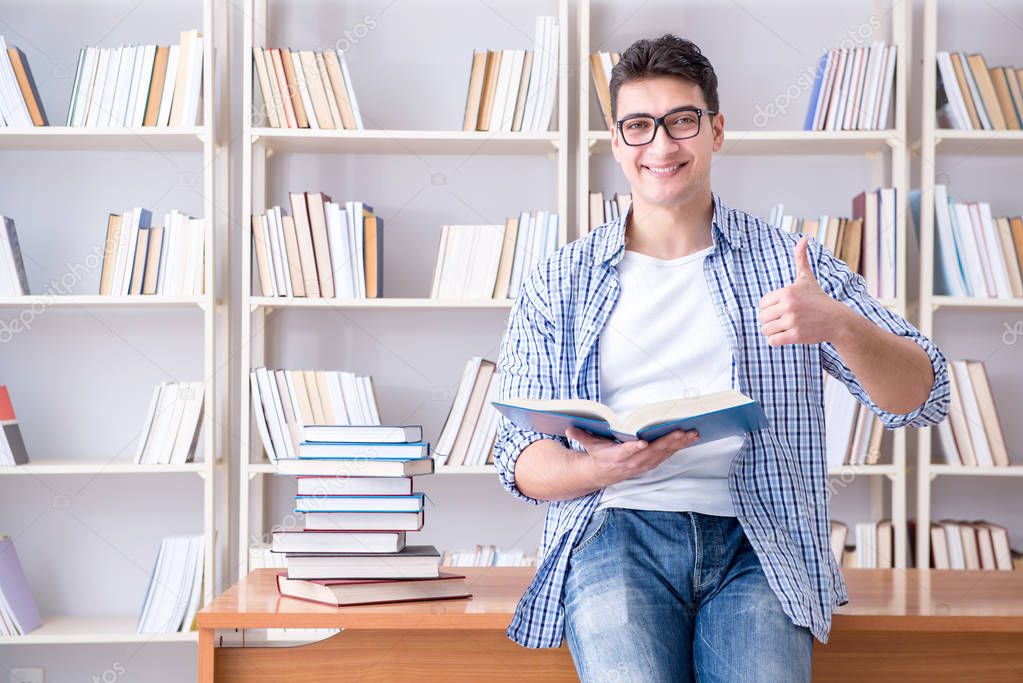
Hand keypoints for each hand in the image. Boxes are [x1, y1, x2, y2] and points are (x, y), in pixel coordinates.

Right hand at [566, 426, 699, 487]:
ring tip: (693, 433)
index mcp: (617, 456)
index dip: (634, 448)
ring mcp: (643, 464)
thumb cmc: (598, 455)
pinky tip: (689, 438)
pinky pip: (667, 454)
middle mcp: (633, 462)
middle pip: (653, 451)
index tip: (642, 442)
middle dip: (668, 441)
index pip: (626, 452)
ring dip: (679, 444)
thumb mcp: (588, 445)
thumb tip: (569, 429)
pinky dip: (679, 447)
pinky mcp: (650, 463)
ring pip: (664, 453)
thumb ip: (580, 436)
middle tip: (682, 431)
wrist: (602, 474)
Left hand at [758, 236, 846, 345]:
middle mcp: (788, 306)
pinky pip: (772, 341)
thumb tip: (803, 238)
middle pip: (762, 317)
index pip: (763, 303)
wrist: (837, 320)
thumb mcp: (807, 278)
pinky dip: (776, 341)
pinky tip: (786, 336)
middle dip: (770, 320)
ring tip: (785, 327)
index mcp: (787, 292)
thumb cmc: (819, 299)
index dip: (770, 307)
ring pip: (766, 330)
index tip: (783, 308)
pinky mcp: (795, 336)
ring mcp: (792, 321)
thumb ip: (801, 259)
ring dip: (773, 331)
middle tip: (783, 319)